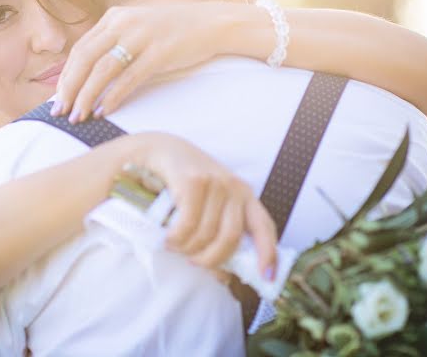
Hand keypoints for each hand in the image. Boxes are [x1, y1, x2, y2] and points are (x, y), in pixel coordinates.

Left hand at [54, 3, 244, 121]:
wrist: (212, 23)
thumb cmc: (172, 32)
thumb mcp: (137, 28)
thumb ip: (114, 43)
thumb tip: (87, 75)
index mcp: (114, 17)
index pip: (80, 49)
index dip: (65, 76)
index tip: (57, 98)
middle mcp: (124, 23)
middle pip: (85, 58)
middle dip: (69, 88)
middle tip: (59, 112)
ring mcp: (142, 36)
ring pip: (104, 69)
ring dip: (87, 96)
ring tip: (78, 117)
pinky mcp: (160, 51)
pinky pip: (130, 77)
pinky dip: (113, 96)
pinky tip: (104, 111)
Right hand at [128, 133, 277, 278]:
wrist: (157, 149)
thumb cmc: (183, 182)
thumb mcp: (208, 205)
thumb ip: (218, 233)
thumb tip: (223, 275)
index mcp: (244, 195)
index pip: (264, 226)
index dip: (268, 253)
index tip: (267, 277)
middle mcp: (234, 187)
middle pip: (231, 238)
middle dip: (211, 259)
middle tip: (194, 262)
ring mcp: (215, 182)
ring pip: (208, 234)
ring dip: (189, 249)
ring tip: (175, 247)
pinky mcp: (194, 181)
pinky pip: (189, 224)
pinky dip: (177, 238)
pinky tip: (169, 238)